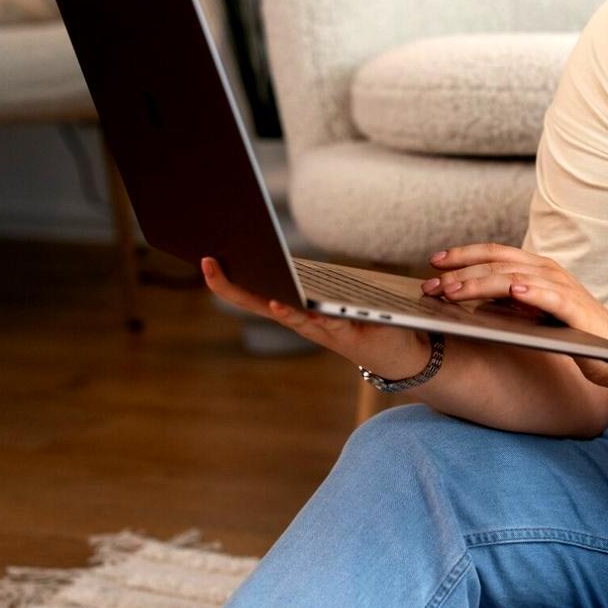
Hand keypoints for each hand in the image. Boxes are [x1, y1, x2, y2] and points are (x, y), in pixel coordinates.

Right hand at [201, 257, 429, 379]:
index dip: (228, 280)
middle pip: (261, 304)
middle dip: (234, 287)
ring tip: (264, 293)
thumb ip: (315, 281)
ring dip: (278, 305)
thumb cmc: (365, 319)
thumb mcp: (333, 296)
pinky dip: (315, 316)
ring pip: (294, 317)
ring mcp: (324, 331)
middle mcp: (303, 322)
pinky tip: (305, 306)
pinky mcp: (350, 335)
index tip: (204, 259)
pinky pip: (329, 324)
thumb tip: (291, 253)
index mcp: (297, 309)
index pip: (255, 293)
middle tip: (209, 265)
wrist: (404, 354)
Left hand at [423, 242, 607, 386]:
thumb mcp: (533, 315)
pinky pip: (550, 296)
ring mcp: (563, 288)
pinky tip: (510, 292)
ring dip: (480, 282)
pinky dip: (530, 291)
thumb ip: (508, 303)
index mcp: (537, 270)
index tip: (433, 262)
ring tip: (453, 290)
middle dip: (460, 270)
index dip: (463, 255)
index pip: (494, 253)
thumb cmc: (574, 336)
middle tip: (430, 283)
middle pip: (498, 261)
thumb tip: (465, 300)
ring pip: (514, 276)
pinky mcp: (576, 310)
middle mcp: (549, 272)